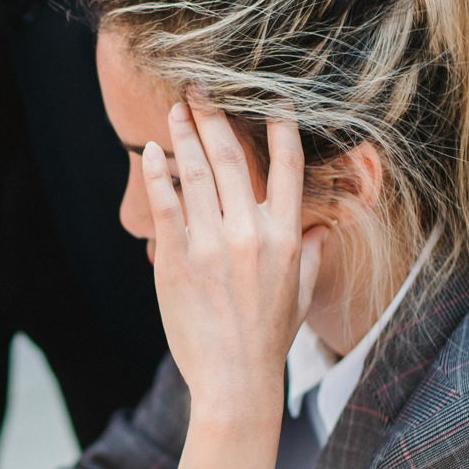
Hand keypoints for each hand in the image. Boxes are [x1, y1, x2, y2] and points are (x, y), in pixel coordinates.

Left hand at [142, 102, 325, 419]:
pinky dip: (157, 175)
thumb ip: (307, 254)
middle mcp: (250, 233)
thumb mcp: (299, 295)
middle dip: (216, 117)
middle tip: (201, 88)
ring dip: (183, 135)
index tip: (271, 99)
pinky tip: (151, 154)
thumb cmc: (268, 339)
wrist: (234, 380)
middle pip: (232, 158)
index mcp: (285, 237)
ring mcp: (211, 244)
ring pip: (195, 173)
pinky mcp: (177, 259)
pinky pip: (165, 205)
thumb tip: (316, 230)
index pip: (287, 168)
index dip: (281, 128)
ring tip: (175, 110)